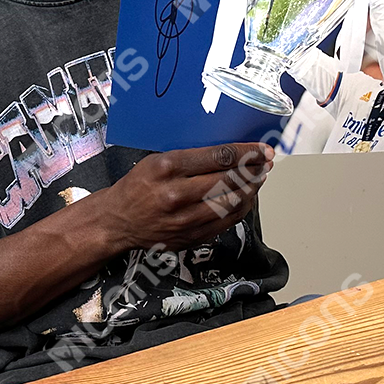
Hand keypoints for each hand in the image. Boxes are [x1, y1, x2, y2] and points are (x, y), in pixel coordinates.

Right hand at [107, 143, 273, 250]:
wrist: (119, 221)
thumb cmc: (138, 187)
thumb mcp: (157, 160)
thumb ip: (189, 157)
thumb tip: (227, 151)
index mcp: (167, 168)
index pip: (218, 156)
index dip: (246, 152)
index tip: (260, 148)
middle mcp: (177, 194)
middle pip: (229, 179)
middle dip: (254, 169)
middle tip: (265, 161)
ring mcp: (186, 219)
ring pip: (232, 202)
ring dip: (252, 188)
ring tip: (259, 177)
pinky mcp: (192, 236)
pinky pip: (227, 221)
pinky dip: (242, 207)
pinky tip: (247, 196)